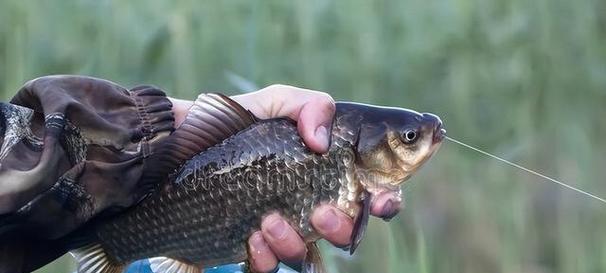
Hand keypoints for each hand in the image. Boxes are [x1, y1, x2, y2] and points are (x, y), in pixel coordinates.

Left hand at [171, 85, 401, 271]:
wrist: (177, 150)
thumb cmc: (232, 124)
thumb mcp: (274, 101)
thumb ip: (311, 105)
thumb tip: (321, 141)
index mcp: (324, 171)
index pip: (370, 191)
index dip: (385, 200)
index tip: (380, 200)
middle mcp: (308, 203)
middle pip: (347, 230)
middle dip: (342, 227)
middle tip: (322, 210)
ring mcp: (281, 227)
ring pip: (307, 253)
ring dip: (295, 242)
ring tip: (268, 220)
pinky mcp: (252, 246)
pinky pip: (271, 266)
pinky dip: (266, 257)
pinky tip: (251, 237)